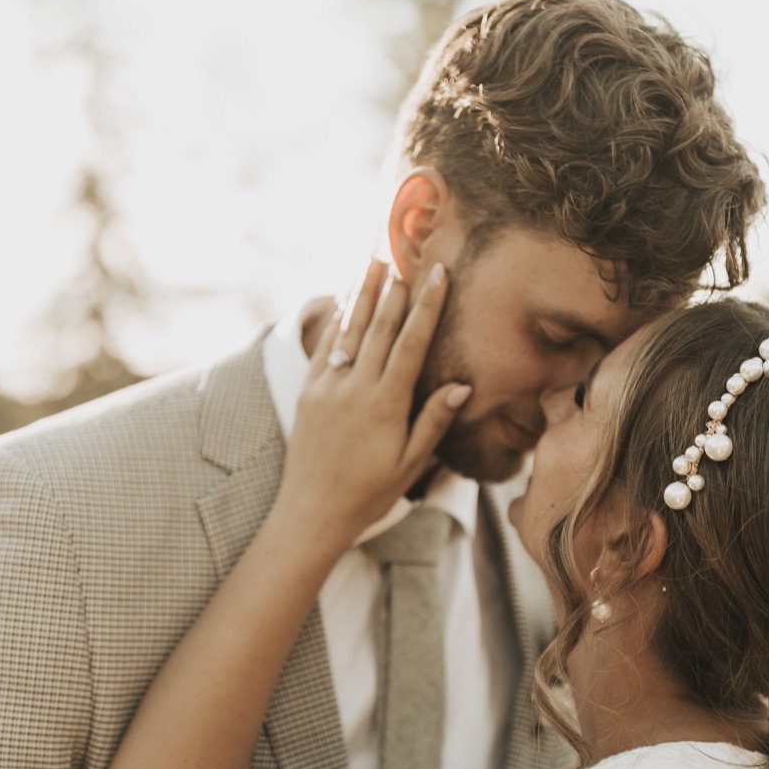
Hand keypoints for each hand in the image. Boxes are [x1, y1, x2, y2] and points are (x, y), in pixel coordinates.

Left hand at [271, 260, 468, 551]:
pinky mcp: (308, 392)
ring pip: (349, 330)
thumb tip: (461, 385)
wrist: (312, 512)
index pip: (410, 343)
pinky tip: (347, 300)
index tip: (438, 275)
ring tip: (374, 261)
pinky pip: (325, 346)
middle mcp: (354, 389)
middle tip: (409, 255)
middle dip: (397, 289)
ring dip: (364, 293)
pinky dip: (338, 320)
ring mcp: (327, 387)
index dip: (426, 306)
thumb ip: (433, 421)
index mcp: (384, 405)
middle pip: (379, 327)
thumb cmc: (369, 493)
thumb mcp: (409, 464)